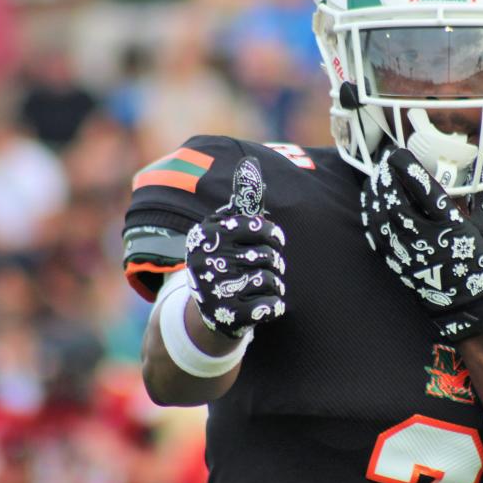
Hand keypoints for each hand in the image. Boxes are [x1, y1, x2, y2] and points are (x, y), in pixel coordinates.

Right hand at [185, 157, 285, 337]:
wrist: (207, 313)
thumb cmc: (224, 262)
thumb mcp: (224, 232)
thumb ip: (240, 205)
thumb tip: (251, 165)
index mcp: (208, 235)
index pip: (257, 226)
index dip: (272, 234)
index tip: (273, 239)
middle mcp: (207, 261)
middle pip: (268, 255)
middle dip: (274, 262)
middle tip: (267, 266)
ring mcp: (216, 290)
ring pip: (272, 279)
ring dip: (275, 283)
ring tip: (262, 285)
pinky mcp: (229, 316)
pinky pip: (272, 305)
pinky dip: (274, 305)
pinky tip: (263, 304)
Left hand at [361, 149, 482, 340]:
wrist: (472, 308)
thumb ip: (482, 200)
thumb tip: (479, 174)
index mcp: (452, 225)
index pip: (424, 189)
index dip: (407, 168)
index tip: (398, 153)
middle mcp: (427, 237)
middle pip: (396, 201)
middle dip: (386, 178)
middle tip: (383, 163)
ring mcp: (410, 253)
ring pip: (382, 218)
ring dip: (374, 195)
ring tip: (374, 179)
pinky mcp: (399, 265)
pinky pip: (377, 238)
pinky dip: (370, 218)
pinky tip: (370, 205)